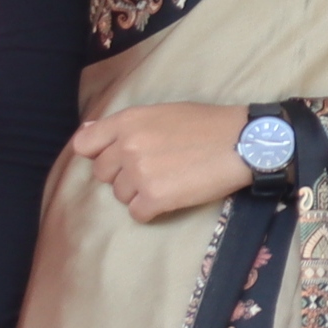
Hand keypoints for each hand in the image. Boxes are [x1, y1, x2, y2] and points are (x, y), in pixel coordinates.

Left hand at [72, 103, 254, 222]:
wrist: (243, 142)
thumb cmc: (207, 124)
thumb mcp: (162, 112)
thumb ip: (125, 125)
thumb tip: (87, 131)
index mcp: (128, 121)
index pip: (84, 144)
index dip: (96, 154)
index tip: (114, 159)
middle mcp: (127, 146)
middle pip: (102, 174)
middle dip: (123, 175)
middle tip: (154, 169)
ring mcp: (139, 173)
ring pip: (120, 195)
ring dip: (139, 193)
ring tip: (168, 181)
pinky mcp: (155, 198)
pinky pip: (137, 214)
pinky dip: (152, 210)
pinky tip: (172, 197)